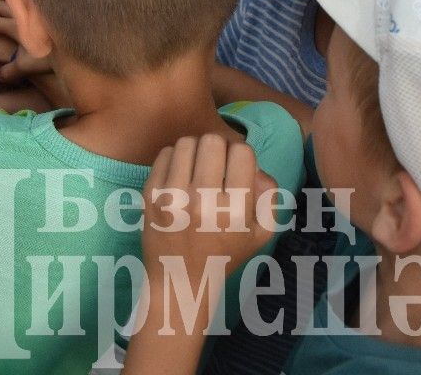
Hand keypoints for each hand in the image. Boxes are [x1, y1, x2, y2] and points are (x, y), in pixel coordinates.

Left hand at [142, 134, 276, 296]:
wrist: (179, 279)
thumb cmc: (224, 254)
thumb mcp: (261, 233)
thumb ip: (270, 196)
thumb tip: (256, 167)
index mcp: (234, 211)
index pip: (242, 151)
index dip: (241, 156)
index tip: (236, 170)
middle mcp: (203, 201)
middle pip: (212, 140)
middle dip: (218, 149)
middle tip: (216, 166)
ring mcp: (172, 196)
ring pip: (187, 142)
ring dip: (196, 151)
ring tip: (197, 169)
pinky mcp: (150, 194)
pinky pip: (165, 153)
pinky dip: (175, 158)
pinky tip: (179, 176)